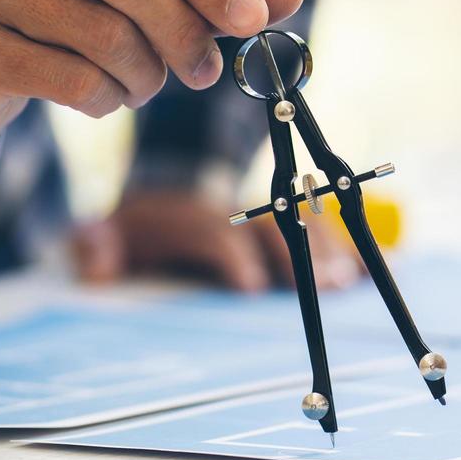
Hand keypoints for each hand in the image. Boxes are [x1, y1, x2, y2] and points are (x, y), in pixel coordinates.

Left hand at [73, 190, 363, 291]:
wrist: (173, 173)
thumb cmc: (145, 219)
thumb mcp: (110, 229)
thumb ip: (100, 245)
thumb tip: (94, 261)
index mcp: (191, 213)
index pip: (213, 231)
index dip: (231, 256)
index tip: (249, 286)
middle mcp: (233, 206)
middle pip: (269, 224)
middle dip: (296, 253)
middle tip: (322, 285)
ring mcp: (263, 207)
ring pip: (300, 220)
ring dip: (326, 248)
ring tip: (347, 280)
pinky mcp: (286, 214)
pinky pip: (320, 223)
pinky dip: (342, 243)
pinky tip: (366, 269)